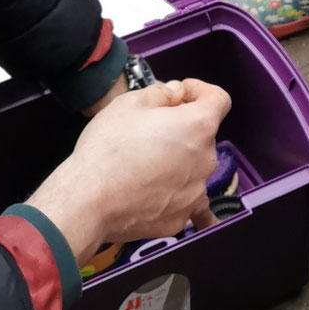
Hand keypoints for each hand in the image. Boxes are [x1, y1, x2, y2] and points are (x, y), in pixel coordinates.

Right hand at [29, 76, 231, 264]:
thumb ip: (161, 93)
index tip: (182, 94)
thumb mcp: (130, 103)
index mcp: (198, 126)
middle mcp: (205, 161)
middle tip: (151, 128)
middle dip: (183, 128)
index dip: (201, 91)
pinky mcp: (178, 218)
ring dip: (178, 160)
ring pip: (193, 168)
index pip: (219, 100)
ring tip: (144, 162)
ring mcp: (194, 193)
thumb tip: (175, 94)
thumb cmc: (108, 148)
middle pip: (203, 136)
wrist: (89, 200)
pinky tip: (169, 198)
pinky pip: (183, 202)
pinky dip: (176, 196)